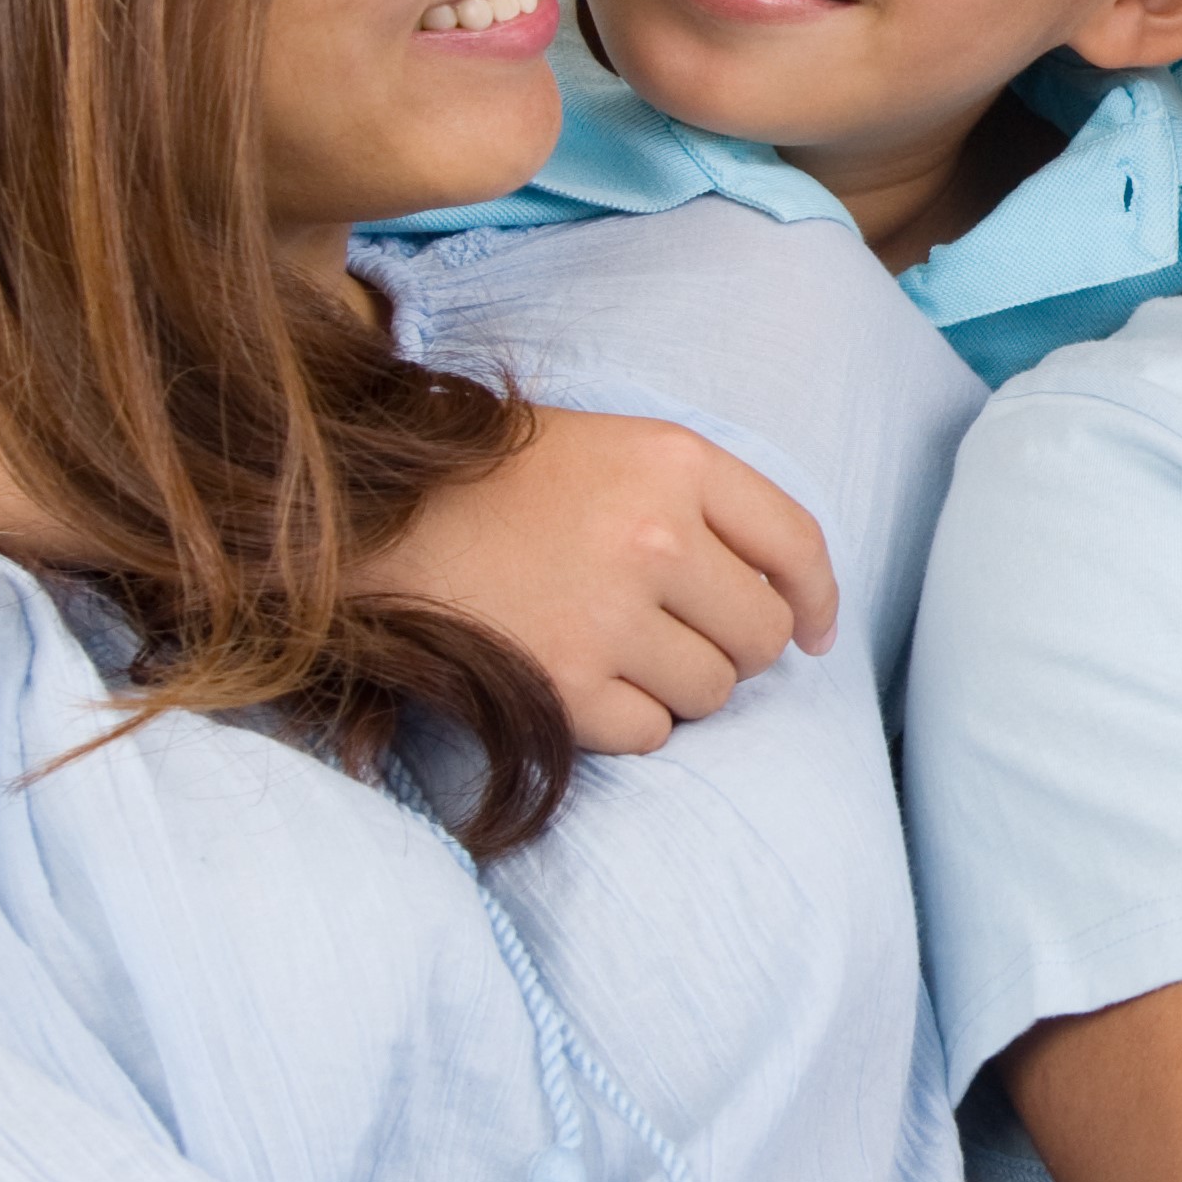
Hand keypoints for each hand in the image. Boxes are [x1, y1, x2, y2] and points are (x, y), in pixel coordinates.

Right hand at [360, 407, 838, 753]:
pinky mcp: (564, 687)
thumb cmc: (496, 482)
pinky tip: (584, 680)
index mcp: (676, 463)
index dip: (819, 599)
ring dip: (681, 684)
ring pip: (714, 691)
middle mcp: (655, 538)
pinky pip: (652, 733)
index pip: (797, 545)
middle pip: (763, 633)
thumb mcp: (614, 448)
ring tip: (617, 646)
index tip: (816, 631)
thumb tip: (802, 606)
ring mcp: (610, 616)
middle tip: (680, 632)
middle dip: (736, 645)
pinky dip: (631, 720)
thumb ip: (706, 503)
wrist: (362, 518)